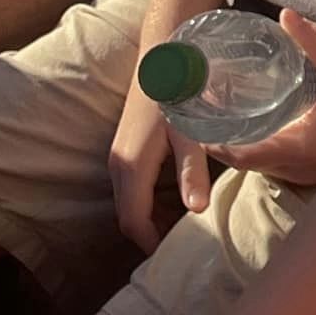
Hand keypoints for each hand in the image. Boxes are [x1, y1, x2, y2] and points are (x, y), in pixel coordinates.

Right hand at [108, 79, 209, 257]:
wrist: (164, 55)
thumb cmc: (180, 92)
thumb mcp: (191, 133)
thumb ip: (193, 172)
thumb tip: (198, 211)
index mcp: (131, 167)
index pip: (134, 222)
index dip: (152, 244)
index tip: (175, 258)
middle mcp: (117, 166)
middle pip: (128, 217)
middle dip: (151, 236)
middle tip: (183, 248)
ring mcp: (118, 157)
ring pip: (128, 204)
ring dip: (150, 220)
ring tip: (183, 229)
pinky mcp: (125, 149)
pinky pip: (131, 189)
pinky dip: (149, 204)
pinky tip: (176, 201)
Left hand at [207, 12, 315, 185]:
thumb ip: (314, 43)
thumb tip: (285, 14)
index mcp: (294, 151)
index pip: (240, 156)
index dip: (214, 142)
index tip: (194, 121)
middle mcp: (296, 170)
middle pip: (247, 163)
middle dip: (224, 142)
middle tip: (209, 112)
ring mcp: (309, 175)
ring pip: (264, 166)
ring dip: (245, 147)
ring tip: (231, 116)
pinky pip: (280, 165)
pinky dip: (265, 149)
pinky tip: (268, 125)